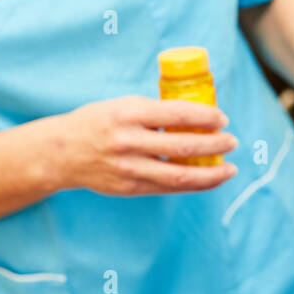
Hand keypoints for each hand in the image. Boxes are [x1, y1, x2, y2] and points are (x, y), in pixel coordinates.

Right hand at [55, 95, 238, 195]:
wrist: (60, 153)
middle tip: (232, 141)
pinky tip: (210, 180)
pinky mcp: (129, 188)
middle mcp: (128, 141)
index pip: (177, 114)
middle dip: (215, 144)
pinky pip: (168, 188)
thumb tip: (197, 114)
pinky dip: (194, 185)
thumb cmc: (97, 123)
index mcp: (128, 113)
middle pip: (183, 145)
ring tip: (230, 168)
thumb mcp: (122, 106)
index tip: (223, 118)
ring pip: (180, 174)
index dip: (206, 116)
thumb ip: (154, 111)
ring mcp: (129, 168)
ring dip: (211, 173)